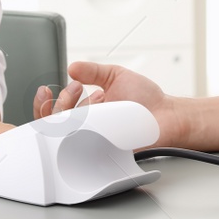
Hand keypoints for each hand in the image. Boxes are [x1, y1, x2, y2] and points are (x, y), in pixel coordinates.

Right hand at [36, 61, 189, 147]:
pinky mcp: (105, 152)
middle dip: (58, 105)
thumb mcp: (116, 76)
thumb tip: (72, 67)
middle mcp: (88, 127)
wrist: (169, 114)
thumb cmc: (147, 99)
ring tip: (88, 101)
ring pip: (64, 140)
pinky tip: (93, 124)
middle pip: (54, 127)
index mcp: (87, 110)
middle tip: (76, 89)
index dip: (50, 101)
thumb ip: (94, 71)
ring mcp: (95, 140)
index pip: (57, 111)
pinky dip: (82, 138)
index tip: (59, 87)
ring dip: (69, 118)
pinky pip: (85, 151)